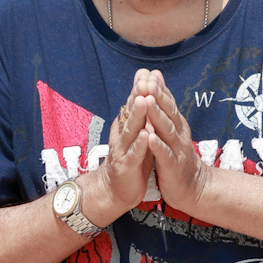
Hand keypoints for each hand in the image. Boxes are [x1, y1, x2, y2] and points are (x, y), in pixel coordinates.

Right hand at [78, 75, 157, 227]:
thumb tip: (146, 92)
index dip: (139, 88)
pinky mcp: (126, 167)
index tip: (146, 72)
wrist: (115, 190)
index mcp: (126, 126)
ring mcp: (123, 150)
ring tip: (142, 101)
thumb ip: (142, 115)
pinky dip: (140, 145)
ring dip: (137, 116)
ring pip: (131, 131)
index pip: (133, 103)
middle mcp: (122, 135)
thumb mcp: (137, 134)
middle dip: (137, 95)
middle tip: (143, 79)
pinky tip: (146, 136)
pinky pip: (134, 154)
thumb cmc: (132, 160)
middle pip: (130, 113)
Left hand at [140, 74, 207, 213]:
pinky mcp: (173, 166)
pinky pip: (165, 154)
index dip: (159, 89)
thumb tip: (158, 83)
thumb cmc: (177, 156)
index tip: (148, 74)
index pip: (167, 103)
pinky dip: (158, 145)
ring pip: (167, 130)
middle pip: (168, 112)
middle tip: (148, 82)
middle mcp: (178, 134)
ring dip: (157, 116)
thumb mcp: (171, 130)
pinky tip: (150, 137)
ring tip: (148, 102)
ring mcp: (177, 150)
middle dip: (158, 96)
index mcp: (176, 125)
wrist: (194, 188)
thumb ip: (165, 108)